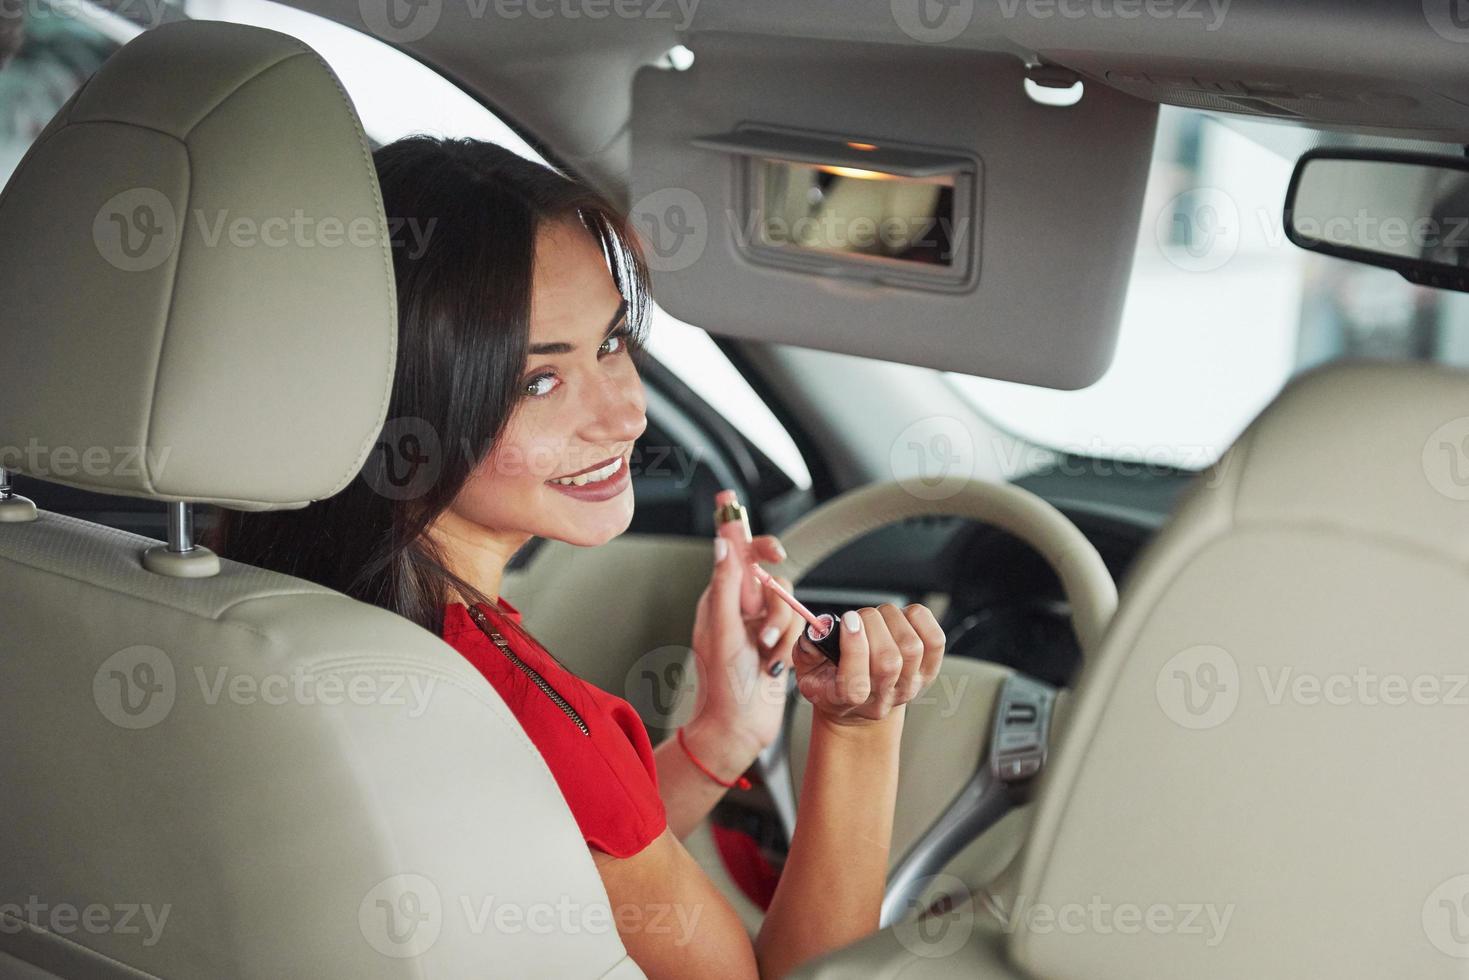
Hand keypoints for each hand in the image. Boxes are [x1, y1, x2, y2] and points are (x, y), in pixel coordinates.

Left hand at [689, 533, 803, 753]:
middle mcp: (741, 609)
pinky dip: (790, 646)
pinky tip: (775, 665)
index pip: (740, 556)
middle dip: (776, 608)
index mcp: (720, 599)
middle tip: (764, 633)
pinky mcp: (780, 643)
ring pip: (790, 605)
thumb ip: (725, 585)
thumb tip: (722, 543)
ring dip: (782, 632)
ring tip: (766, 656)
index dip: (759, 545)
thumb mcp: (722, 631)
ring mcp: (761, 626)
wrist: (738, 728)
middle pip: (774, 581)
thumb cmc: (722, 686)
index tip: (776, 552)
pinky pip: (798, 628)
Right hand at [793, 604, 944, 726]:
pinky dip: (918, 620)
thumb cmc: (831, 681)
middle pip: (888, 661)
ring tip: (877, 618)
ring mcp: (909, 686)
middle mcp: (882, 697)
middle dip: (872, 625)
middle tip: (858, 618)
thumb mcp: (807, 671)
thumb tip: (817, 630)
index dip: (854, 648)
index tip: (847, 623)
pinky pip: (934, 640)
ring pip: (911, 647)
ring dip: (891, 619)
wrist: (860, 703)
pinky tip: (901, 618)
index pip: (856, 685)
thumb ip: (805, 651)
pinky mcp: (928, 671)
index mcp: (846, 701)